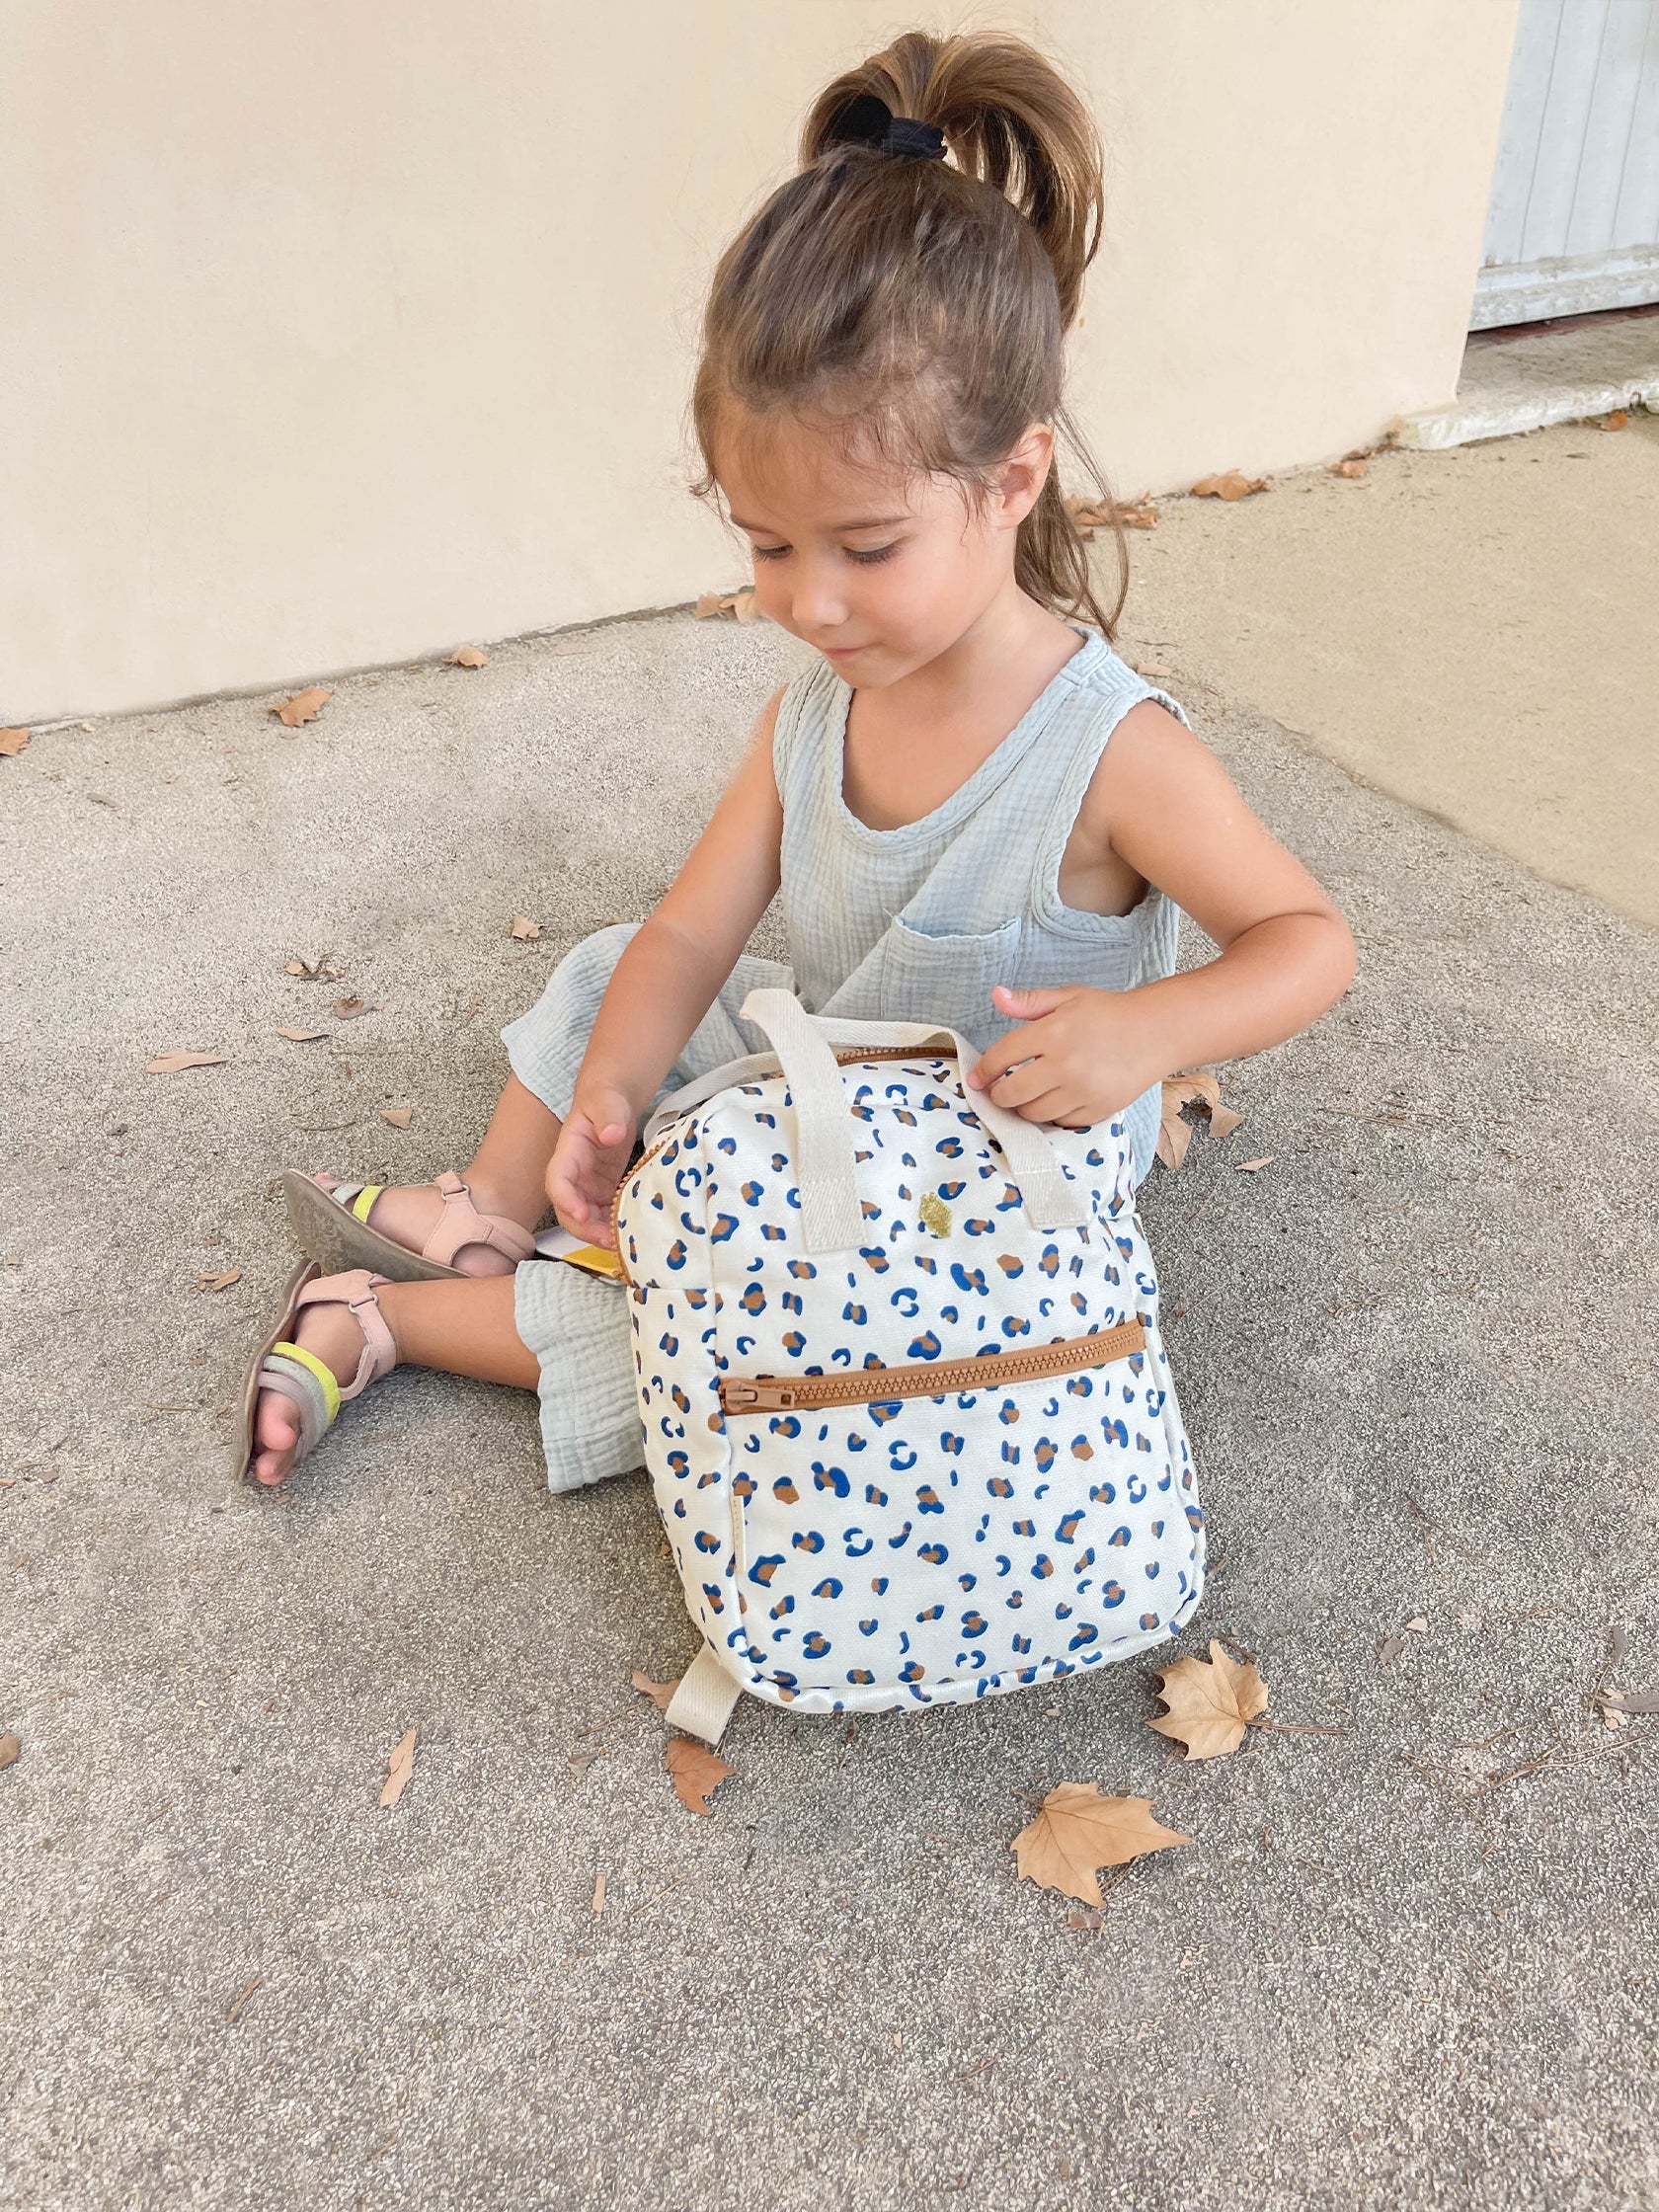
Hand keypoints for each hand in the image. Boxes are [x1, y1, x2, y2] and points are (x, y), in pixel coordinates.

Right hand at [546, 1087, 635, 1247]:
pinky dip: (611, 1227)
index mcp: (567, 1153)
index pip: (557, 1181)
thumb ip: (609, 1117)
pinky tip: (628, 1233)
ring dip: (598, 1234)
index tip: (583, 1214)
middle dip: (584, 1228)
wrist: (610, 1105)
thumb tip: (611, 1134)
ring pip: (584, 1219)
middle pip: (567, 1210)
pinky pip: (602, 1216)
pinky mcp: (602, 1192)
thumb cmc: (605, 1101)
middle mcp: (572, 1175)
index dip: (566, 1200)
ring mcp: (587, 1187)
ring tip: (621, 1242)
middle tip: (608, 1239)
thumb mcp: (607, 1103)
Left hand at [965, 984, 1166, 1127]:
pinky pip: (1061, 1122)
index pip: (1002, 1056)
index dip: (983, 1070)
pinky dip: (1052, 1116)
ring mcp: (1083, 1091)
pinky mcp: (1099, 1110)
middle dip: (1000, 1095)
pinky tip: (1054, 1101)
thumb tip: (996, 996)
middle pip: (1013, 1093)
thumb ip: (1029, 1002)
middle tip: (1000, 1090)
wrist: (1156, 1032)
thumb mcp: (1068, 997)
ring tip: (1028, 1095)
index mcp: (1053, 1033)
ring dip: (1024, 1107)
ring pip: (1035, 1113)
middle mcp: (1065, 1065)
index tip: (976, 1079)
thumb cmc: (1108, 1012)